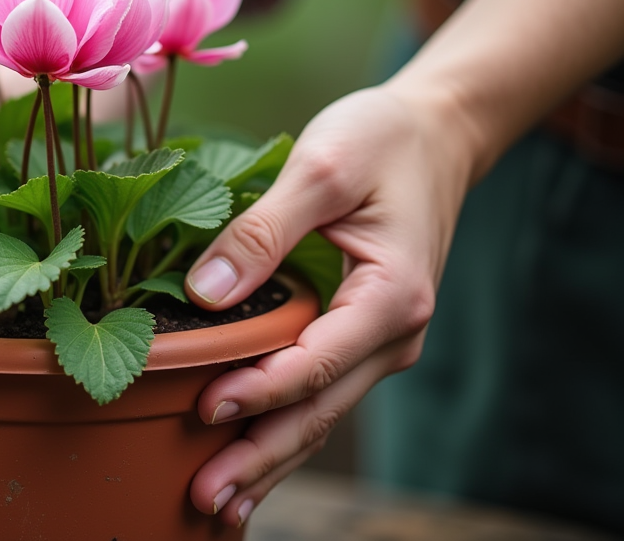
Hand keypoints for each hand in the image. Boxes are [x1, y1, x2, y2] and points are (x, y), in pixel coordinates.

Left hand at [182, 83, 475, 524]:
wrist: (433, 134)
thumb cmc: (380, 141)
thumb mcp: (321, 168)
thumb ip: (263, 230)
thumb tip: (205, 293)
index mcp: (391, 298)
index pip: (315, 362)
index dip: (258, 390)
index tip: (203, 409)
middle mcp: (392, 335)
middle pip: (318, 411)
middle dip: (259, 456)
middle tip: (202, 497)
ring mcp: (379, 343)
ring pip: (319, 415)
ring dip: (270, 459)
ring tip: (220, 506)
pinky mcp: (359, 337)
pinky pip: (319, 394)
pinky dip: (284, 429)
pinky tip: (252, 462)